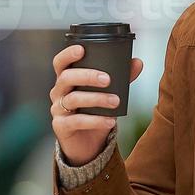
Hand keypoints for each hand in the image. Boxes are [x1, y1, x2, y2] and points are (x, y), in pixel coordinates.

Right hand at [50, 44, 144, 165]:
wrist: (87, 144)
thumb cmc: (94, 113)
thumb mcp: (107, 93)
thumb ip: (120, 78)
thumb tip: (137, 62)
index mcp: (67, 80)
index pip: (60, 63)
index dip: (68, 54)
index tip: (82, 49)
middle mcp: (59, 92)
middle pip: (66, 78)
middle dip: (87, 76)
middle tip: (108, 80)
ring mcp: (57, 109)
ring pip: (73, 99)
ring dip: (97, 99)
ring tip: (115, 101)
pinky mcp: (61, 126)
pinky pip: (76, 121)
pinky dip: (95, 120)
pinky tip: (110, 120)